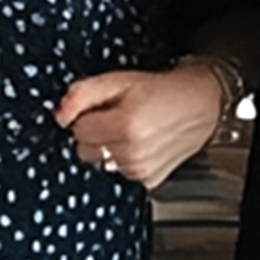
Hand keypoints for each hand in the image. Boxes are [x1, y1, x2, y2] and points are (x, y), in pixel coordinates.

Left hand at [54, 62, 222, 188]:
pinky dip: (125, 159)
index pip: (78, 130)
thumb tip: (59, 115)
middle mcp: (134, 153)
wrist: (200, 103)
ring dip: (110, 147)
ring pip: (101, 162)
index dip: (87, 115)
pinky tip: (142, 143)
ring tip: (133, 128)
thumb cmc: (163, 89)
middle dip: (95, 133)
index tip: (104, 107)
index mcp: (126, 126)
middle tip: (118, 116)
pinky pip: (119, 171)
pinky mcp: (148, 180)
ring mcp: (141, 170)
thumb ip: (83, 94)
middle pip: (85, 150)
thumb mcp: (120, 79)